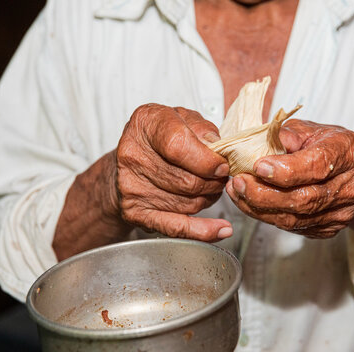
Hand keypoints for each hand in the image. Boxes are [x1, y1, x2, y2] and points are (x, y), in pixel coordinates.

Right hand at [115, 104, 231, 240]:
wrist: (131, 160)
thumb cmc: (161, 138)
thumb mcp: (183, 119)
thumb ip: (203, 130)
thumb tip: (218, 150)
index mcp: (146, 123)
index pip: (178, 145)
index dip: (207, 160)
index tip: (222, 165)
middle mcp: (133, 154)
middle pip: (187, 180)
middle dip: (213, 182)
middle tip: (220, 178)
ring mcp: (132, 186)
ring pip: (188, 202)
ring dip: (208, 198)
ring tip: (210, 188)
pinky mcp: (136, 212)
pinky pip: (175, 226)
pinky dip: (202, 231)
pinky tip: (220, 229)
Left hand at [226, 119, 353, 238]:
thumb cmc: (329, 147)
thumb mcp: (311, 130)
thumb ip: (286, 135)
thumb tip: (258, 145)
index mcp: (348, 152)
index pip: (318, 166)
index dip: (286, 170)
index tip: (258, 166)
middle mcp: (351, 186)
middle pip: (304, 199)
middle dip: (264, 193)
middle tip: (238, 182)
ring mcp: (342, 213)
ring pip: (294, 219)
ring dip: (259, 208)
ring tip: (237, 192)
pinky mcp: (329, 229)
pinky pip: (292, 228)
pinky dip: (266, 216)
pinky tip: (250, 203)